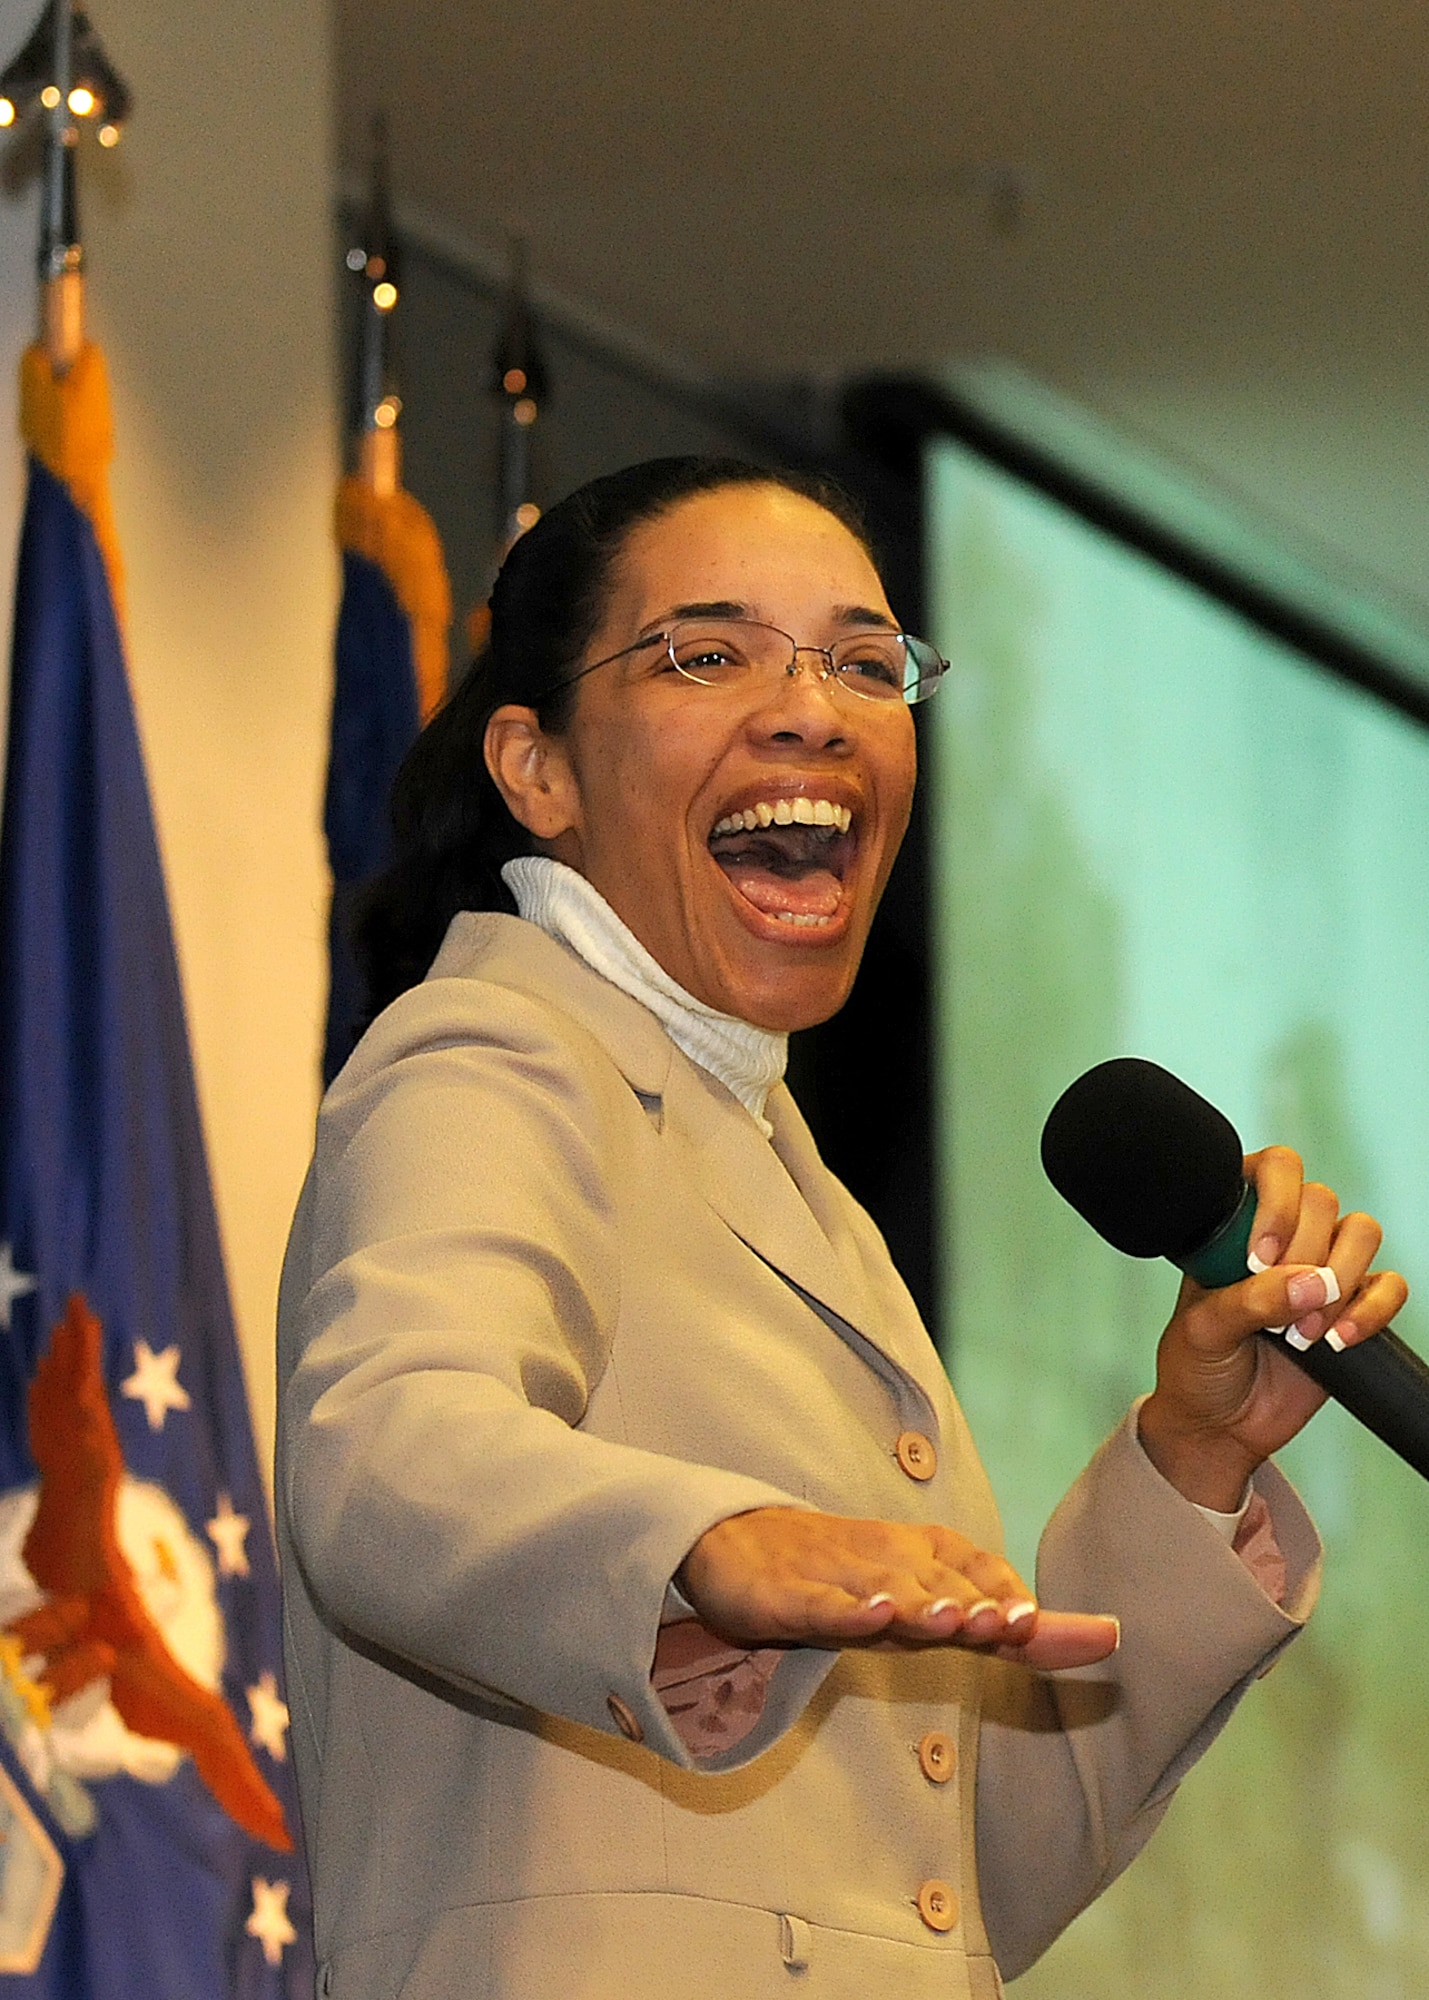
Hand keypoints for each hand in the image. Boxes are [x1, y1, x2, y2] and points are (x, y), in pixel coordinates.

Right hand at [677, 1507, 1118, 1669]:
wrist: (731, 1545)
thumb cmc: (846, 1579)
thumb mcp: (927, 1605)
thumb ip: (1005, 1623)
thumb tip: (1108, 1637)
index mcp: (924, 1556)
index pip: (979, 1570)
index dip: (1013, 1595)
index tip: (1053, 1625)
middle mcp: (887, 1558)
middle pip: (941, 1583)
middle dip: (981, 1603)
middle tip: (1020, 1622)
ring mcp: (836, 1574)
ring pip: (887, 1589)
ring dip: (924, 1603)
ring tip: (959, 1620)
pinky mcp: (786, 1594)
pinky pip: (821, 1604)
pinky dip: (848, 1609)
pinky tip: (874, 1615)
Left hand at [1138, 1145, 1408, 1508]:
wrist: (1220, 1426)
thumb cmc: (1197, 1365)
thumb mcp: (1205, 1329)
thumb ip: (1252, 1300)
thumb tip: (1312, 1283)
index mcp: (1236, 1222)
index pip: (1273, 1169)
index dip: (1277, 1202)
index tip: (1260, 1258)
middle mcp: (1283, 1233)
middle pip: (1323, 1200)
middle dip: (1306, 1255)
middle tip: (1277, 1309)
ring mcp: (1321, 1266)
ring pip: (1362, 1232)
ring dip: (1340, 1281)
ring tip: (1304, 1333)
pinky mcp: (1354, 1305)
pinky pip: (1390, 1285)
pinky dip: (1372, 1311)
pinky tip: (1338, 1341)